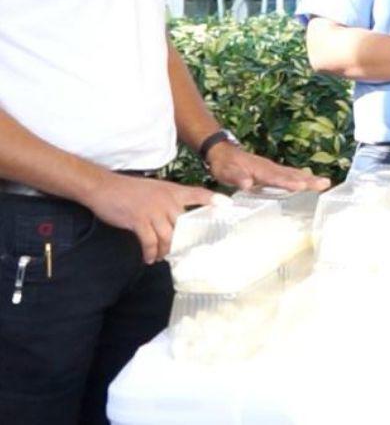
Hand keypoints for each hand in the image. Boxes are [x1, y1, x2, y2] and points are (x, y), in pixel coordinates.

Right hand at [86, 173, 214, 263]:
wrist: (104, 187)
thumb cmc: (129, 190)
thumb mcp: (155, 190)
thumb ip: (168, 201)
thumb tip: (176, 220)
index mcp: (172, 191)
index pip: (197, 193)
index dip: (213, 199)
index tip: (228, 205)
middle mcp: (166, 200)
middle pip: (183, 224)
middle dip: (183, 241)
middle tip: (182, 252)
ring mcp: (153, 210)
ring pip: (168, 236)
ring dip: (165, 250)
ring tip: (161, 256)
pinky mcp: (138, 220)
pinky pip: (150, 242)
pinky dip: (150, 253)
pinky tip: (148, 258)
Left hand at [206, 142, 331, 193]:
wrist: (223, 151)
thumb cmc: (225, 164)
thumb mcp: (226, 171)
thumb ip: (236, 177)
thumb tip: (246, 183)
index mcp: (260, 170)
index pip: (277, 177)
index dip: (289, 182)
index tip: (302, 185)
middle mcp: (270, 168)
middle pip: (292, 174)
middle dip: (309, 180)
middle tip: (325, 184)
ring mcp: (273, 169)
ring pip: (294, 173)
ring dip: (310, 179)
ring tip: (325, 183)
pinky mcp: (273, 172)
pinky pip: (291, 175)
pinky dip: (303, 178)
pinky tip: (310, 183)